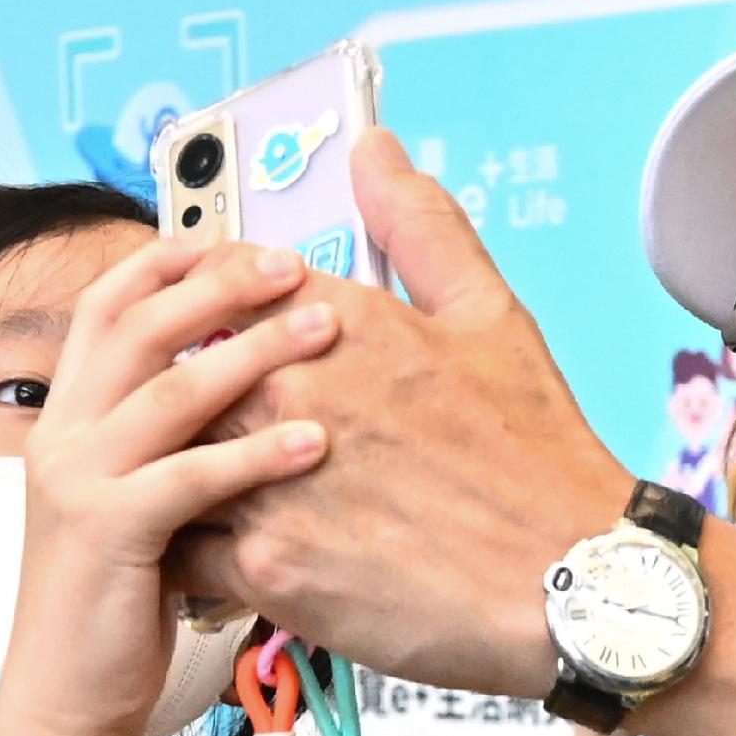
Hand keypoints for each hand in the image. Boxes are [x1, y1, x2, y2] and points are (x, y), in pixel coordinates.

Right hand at [0, 234, 334, 735]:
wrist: (69, 700)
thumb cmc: (122, 604)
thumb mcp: (140, 502)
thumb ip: (173, 444)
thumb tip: (243, 388)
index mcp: (70, 417)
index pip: (106, 307)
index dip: (166, 263)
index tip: (233, 236)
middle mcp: (63, 435)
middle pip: (137, 326)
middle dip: (220, 285)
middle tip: (297, 265)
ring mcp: (77, 483)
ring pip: (168, 392)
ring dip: (252, 352)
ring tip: (326, 328)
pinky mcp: (107, 535)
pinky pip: (189, 478)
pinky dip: (255, 455)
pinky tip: (316, 442)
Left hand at [167, 134, 636, 695]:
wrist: (568, 585)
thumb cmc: (535, 457)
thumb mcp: (492, 318)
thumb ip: (422, 227)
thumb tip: (376, 151)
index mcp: (339, 321)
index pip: (217, 281)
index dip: (204, 301)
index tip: (206, 325)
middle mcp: (290, 390)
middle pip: (180, 371)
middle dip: (183, 394)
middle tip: (192, 421)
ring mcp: (269, 480)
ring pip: (167, 459)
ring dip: (175, 470)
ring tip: (189, 488)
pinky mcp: (266, 567)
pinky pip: (182, 547)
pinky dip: (187, 548)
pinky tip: (210, 551)